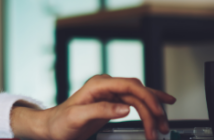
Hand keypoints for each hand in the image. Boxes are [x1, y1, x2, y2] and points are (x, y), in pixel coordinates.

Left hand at [10, 74, 175, 139]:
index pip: (129, 85)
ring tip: (161, 127)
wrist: (51, 127)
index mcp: (98, 85)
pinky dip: (147, 111)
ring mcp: (110, 94)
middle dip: (153, 109)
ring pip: (139, 99)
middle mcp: (106, 86)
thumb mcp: (77, 117)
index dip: (147, 97)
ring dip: (152, 113)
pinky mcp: (112, 103)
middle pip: (138, 92)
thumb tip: (125, 108)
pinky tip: (158, 111)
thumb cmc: (60, 122)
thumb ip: (101, 110)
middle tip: (160, 126)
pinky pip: (135, 104)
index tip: (156, 111)